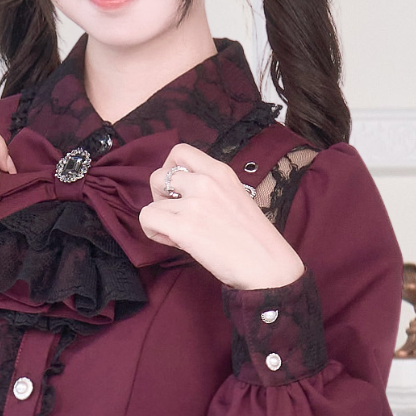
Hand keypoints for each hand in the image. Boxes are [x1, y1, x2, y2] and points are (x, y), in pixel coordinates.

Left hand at [137, 142, 303, 289]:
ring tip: (179, 234)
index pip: (180, 152)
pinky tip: (173, 241)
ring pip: (152, 204)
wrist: (267, 263)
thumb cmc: (253, 237)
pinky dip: (154, 232)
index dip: (169, 169)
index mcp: (220, 172)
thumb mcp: (235, 196)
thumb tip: (178, 194)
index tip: (176, 188)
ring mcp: (194, 204)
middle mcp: (205, 182)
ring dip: (160, 221)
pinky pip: (148, 219)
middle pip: (159, 175)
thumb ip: (209, 189)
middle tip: (173, 213)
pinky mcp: (184, 228)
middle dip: (159, 196)